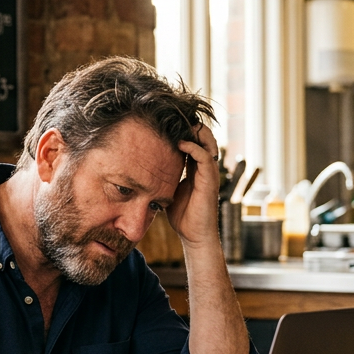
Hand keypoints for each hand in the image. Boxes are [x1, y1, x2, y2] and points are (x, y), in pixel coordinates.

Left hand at [167, 123, 221, 249]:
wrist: (194, 236)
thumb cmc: (182, 216)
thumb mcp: (169, 190)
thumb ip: (163, 178)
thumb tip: (143, 170)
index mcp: (196, 169)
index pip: (194, 142)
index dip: (184, 129)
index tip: (167, 120)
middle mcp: (205, 168)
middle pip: (204, 137)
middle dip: (192, 125)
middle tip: (174, 117)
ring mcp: (209, 173)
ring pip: (208, 142)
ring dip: (195, 131)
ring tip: (180, 123)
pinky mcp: (209, 180)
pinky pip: (205, 157)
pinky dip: (193, 147)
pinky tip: (180, 143)